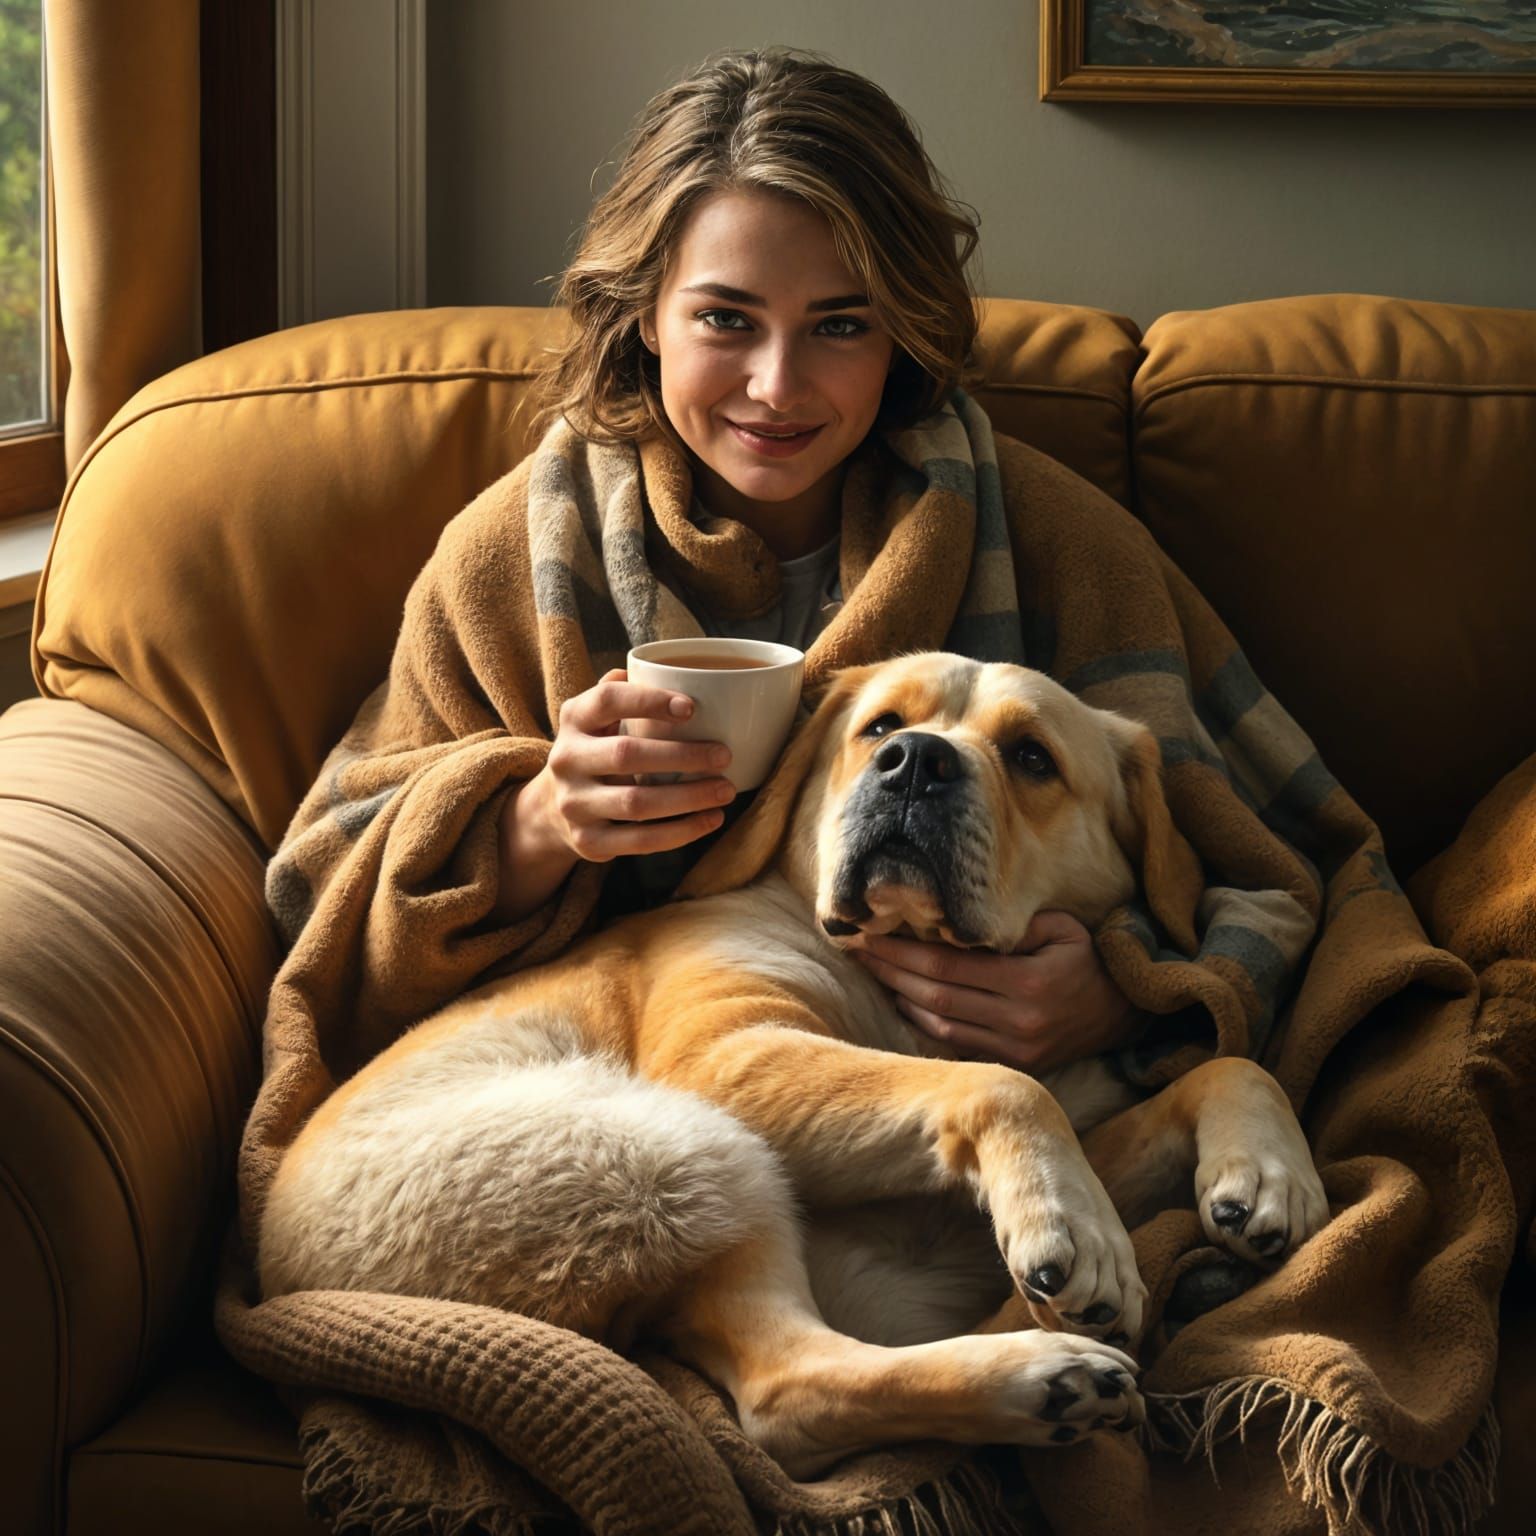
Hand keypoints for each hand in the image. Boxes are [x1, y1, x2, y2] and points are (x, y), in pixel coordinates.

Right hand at [525, 668, 737, 863]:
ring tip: (726, 790)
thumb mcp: (597, 717)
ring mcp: (573, 804)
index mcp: (574, 719)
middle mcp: (566, 760)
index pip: (607, 700)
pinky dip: (681, 832)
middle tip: (724, 755)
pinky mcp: (587, 842)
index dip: (649, 701)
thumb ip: (623, 691)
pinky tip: (711, 819)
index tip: (692, 708)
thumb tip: (660, 669)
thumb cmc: (596, 750)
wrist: (552, 808)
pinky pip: (639, 841)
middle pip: (627, 754)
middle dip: (683, 756)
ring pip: (636, 803)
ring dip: (689, 798)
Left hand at [846, 910, 1141, 1072]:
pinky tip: (905, 1002)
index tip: (871, 935)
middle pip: (936, 998)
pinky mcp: (1016, 1066)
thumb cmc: (1088, 959)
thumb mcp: (1061, 928)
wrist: (1127, 1011)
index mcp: (1029, 982)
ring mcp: (1017, 1050)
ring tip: (876, 973)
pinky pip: (958, 1047)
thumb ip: (1013, 925)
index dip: (904, 952)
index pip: (948, 968)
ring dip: (902, 999)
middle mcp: (1020, 1022)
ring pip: (941, 1027)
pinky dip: (926, 1026)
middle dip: (892, 972)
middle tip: (859, 951)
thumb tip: (956, 921)